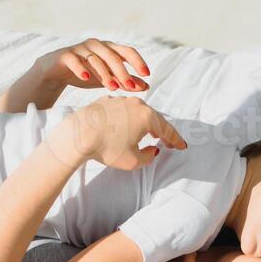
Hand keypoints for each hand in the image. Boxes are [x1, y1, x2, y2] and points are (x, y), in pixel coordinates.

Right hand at [34, 38, 149, 93]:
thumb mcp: (107, 79)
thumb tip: (146, 87)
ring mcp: (80, 48)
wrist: (56, 71)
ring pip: (95, 59)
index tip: (147, 74)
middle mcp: (97, 45)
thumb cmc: (86, 73)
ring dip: (105, 73)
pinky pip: (74, 60)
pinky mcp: (66, 55)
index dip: (138, 61)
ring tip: (112, 87)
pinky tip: (86, 78)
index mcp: (109, 49)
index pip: (127, 51)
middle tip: (130, 87)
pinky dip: (80, 68)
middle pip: (113, 56)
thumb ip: (124, 82)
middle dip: (123, 72)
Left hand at [58, 97, 186, 170]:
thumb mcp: (133, 161)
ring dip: (146, 123)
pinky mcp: (106, 101)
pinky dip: (129, 118)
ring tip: (150, 132)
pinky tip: (127, 126)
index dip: (176, 140)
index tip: (182, 147)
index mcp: (147, 117)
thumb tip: (153, 149)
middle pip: (155, 118)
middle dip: (163, 131)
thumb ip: (148, 156)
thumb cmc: (107, 148)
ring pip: (139, 112)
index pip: (167, 130)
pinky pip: (123, 110)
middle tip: (169, 141)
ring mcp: (121, 100)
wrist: (78, 134)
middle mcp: (137, 104)